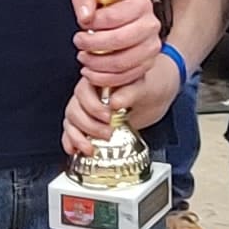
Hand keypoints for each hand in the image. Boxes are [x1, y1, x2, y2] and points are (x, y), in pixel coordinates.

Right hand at [62, 67, 178, 158]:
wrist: (158, 92)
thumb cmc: (150, 84)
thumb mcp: (144, 86)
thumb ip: (130, 92)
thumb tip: (115, 102)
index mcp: (99, 78)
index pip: (83, 91)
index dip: (93, 107)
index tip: (108, 117)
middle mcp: (89, 92)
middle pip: (75, 108)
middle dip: (89, 125)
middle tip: (108, 133)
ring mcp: (87, 107)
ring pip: (72, 120)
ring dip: (79, 136)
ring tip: (92, 148)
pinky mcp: (89, 122)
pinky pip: (72, 130)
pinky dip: (71, 141)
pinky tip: (75, 150)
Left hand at [71, 0, 162, 91]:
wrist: (126, 21)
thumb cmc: (110, 7)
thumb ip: (85, 1)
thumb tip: (86, 17)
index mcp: (140, 3)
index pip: (114, 17)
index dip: (93, 24)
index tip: (82, 26)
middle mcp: (150, 25)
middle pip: (119, 40)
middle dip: (92, 45)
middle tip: (79, 42)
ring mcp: (151, 47)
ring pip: (121, 62)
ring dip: (96, 63)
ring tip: (84, 57)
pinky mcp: (147, 64)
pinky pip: (124, 77)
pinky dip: (104, 78)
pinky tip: (91, 71)